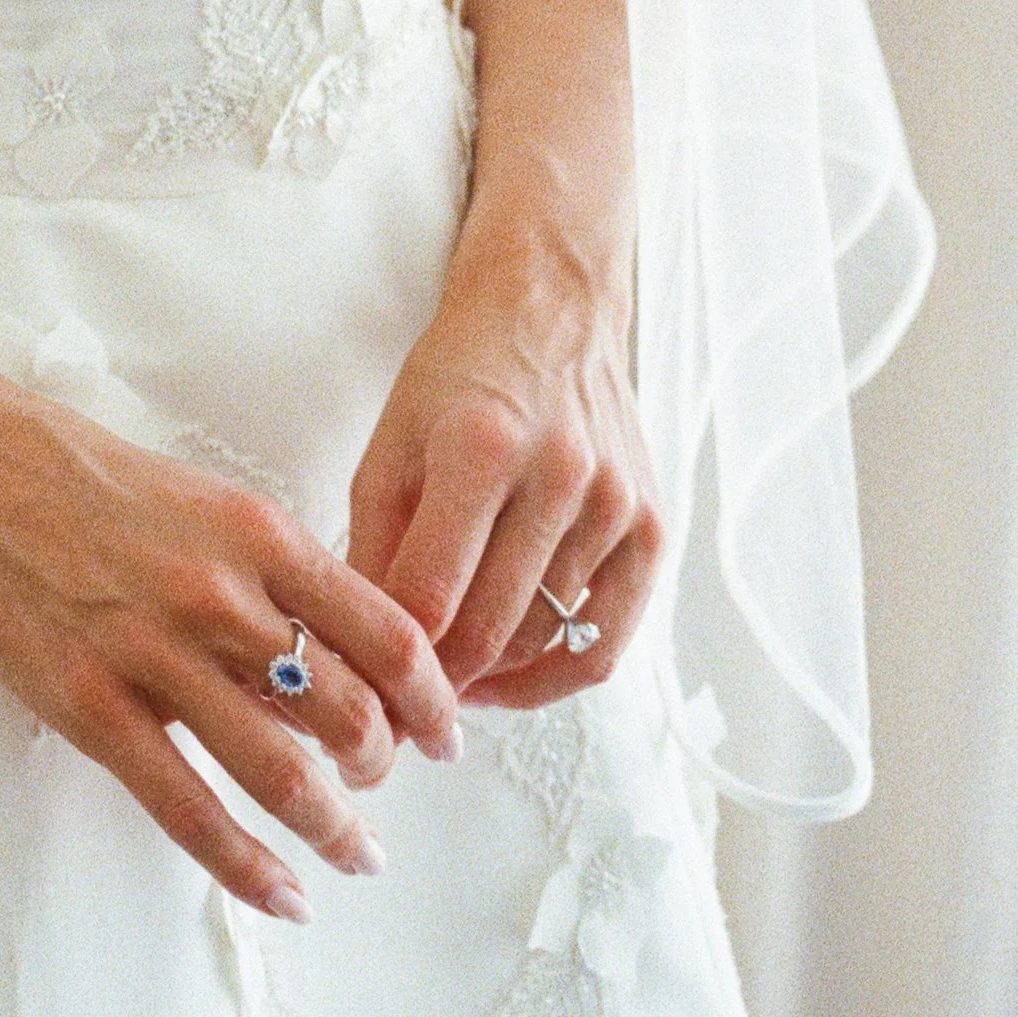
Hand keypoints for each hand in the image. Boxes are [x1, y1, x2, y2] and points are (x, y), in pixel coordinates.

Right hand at [0, 311, 463, 921]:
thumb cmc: (88, 479)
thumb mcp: (204, 501)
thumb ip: (270, 575)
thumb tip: (333, 659)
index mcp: (259, 535)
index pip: (387, 632)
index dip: (432, 699)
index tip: (446, 734)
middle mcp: (221, 594)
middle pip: (350, 712)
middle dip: (382, 769)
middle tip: (378, 789)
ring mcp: (155, 654)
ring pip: (283, 773)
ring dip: (335, 831)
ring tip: (355, 855)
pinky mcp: (93, 706)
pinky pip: (188, 811)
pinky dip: (248, 868)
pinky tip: (283, 894)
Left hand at [347, 212, 661, 709]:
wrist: (553, 309)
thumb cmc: (460, 372)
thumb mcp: (392, 439)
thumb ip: (372, 540)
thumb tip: (363, 643)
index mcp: (479, 444)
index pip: (429, 593)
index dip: (391, 660)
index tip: (367, 691)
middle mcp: (558, 474)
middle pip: (488, 629)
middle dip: (437, 684)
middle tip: (404, 706)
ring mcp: (614, 504)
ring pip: (542, 641)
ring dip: (490, 678)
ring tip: (449, 680)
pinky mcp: (653, 528)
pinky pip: (608, 643)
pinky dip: (555, 678)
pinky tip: (512, 678)